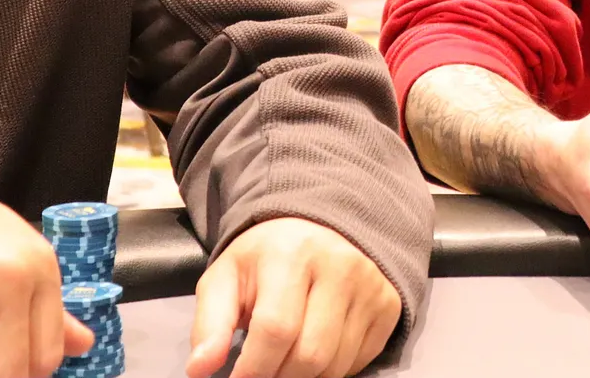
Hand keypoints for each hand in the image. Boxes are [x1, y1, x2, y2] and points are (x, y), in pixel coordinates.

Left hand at [187, 218, 401, 377]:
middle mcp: (342, 266)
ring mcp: (372, 287)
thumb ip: (210, 323)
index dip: (252, 370)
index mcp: (294, 254)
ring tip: (285, 363)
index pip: (276, 330)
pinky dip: (331, 371)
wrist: (323, 225)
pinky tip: (314, 351)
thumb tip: (199, 370)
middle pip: (309, 355)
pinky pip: (359, 362)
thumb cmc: (267, 256)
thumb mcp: (227, 277)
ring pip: (336, 366)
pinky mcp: (390, 306)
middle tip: (262, 373)